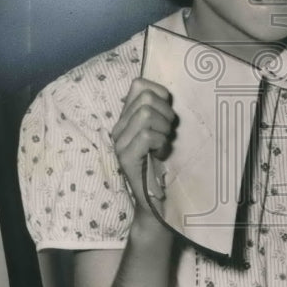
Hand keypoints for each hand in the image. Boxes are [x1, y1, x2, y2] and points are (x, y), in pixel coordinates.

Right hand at [111, 77, 176, 217]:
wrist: (152, 202)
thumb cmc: (159, 166)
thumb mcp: (160, 134)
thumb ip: (159, 114)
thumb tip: (168, 96)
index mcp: (126, 119)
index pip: (139, 84)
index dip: (160, 93)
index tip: (167, 112)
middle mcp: (118, 128)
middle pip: (145, 97)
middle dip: (166, 112)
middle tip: (168, 132)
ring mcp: (119, 143)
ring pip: (146, 114)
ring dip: (163, 128)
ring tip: (163, 143)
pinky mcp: (125, 158)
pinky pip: (147, 136)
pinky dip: (161, 143)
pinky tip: (160, 154)